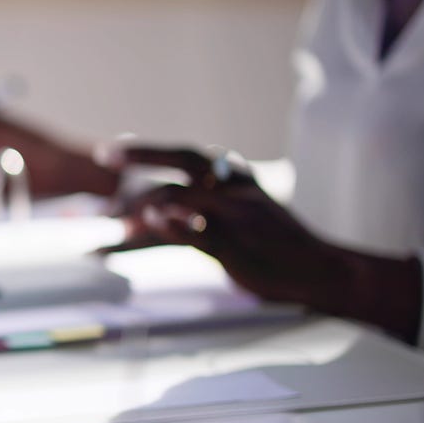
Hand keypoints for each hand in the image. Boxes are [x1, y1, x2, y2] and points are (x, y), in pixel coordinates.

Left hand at [100, 145, 422, 341]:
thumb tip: (149, 214)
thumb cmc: (276, 249)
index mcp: (236, 179)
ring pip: (176, 197)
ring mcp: (234, 214)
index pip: (185, 156)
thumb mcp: (238, 221)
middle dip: (139, 155)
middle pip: (180, 161)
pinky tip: (141, 226)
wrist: (321, 272)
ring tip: (108, 221)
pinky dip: (166, 226)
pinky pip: (191, 232)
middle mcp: (234, 189)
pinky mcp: (233, 243)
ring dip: (137, 208)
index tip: (112, 151)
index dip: (147, 152)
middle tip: (102, 153)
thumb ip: (196, 214)